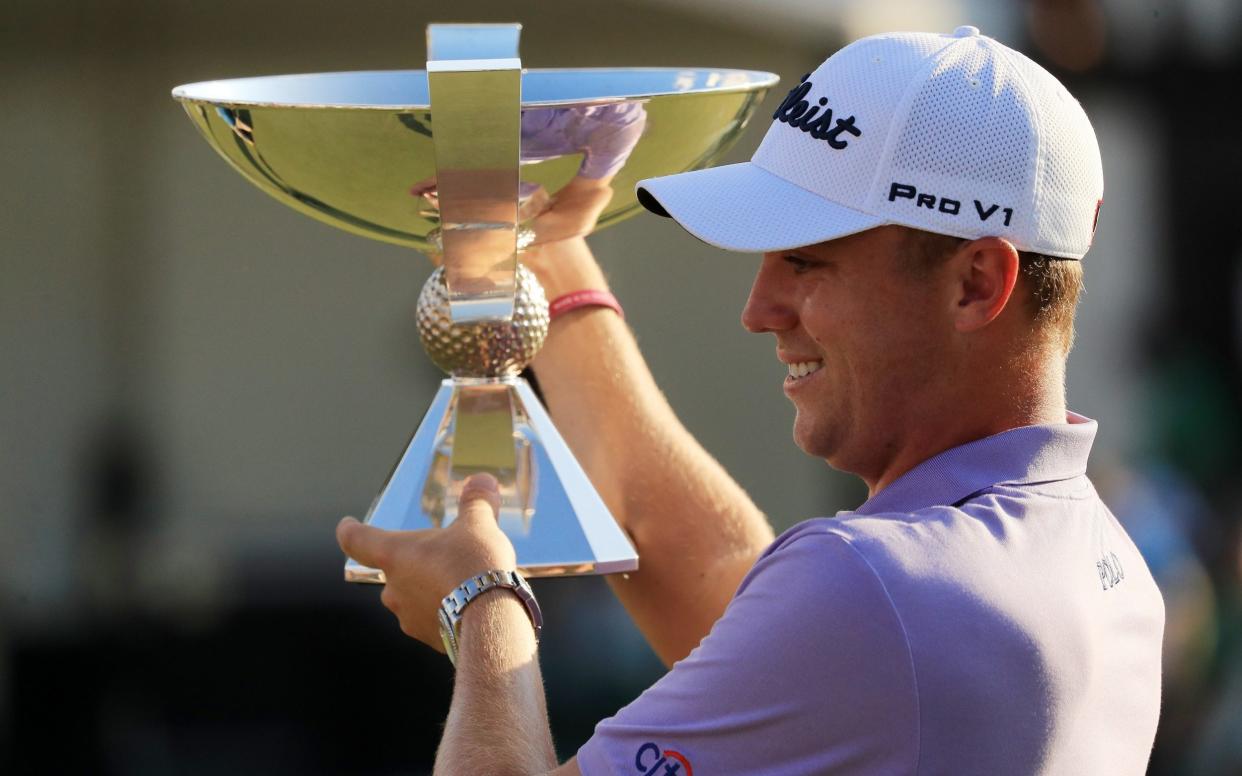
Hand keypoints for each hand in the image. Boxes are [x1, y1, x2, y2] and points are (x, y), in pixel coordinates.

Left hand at [336, 474, 515, 649]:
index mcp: (394, 554)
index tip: (347, 525)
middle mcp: (392, 587)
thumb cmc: (475, 566)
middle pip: (394, 570)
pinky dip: (445, 611)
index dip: (350, 530)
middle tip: (444, 555)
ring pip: (413, 597)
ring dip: (430, 589)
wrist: (491, 620)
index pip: (356, 539)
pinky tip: (471, 605)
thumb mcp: (479, 524)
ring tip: (463, 583)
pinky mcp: (427, 637)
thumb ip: (476, 501)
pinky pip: (431, 619)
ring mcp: (407, 616)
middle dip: (415, 563)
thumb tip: (482, 480)